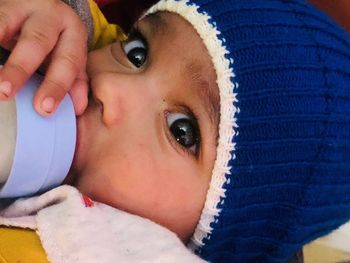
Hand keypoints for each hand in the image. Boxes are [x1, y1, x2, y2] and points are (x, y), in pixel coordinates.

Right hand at [0, 0, 87, 115]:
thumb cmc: (57, 40)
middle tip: (5, 93)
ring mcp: (23, 7)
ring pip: (7, 25)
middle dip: (21, 69)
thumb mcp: (70, 57)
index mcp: (73, 33)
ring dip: (0, 55)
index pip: (68, 61)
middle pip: (37, 42)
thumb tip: (78, 109)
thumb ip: (75, 82)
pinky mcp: (4, 6)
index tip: (44, 108)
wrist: (41, 7)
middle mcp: (51, 16)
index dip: (57, 86)